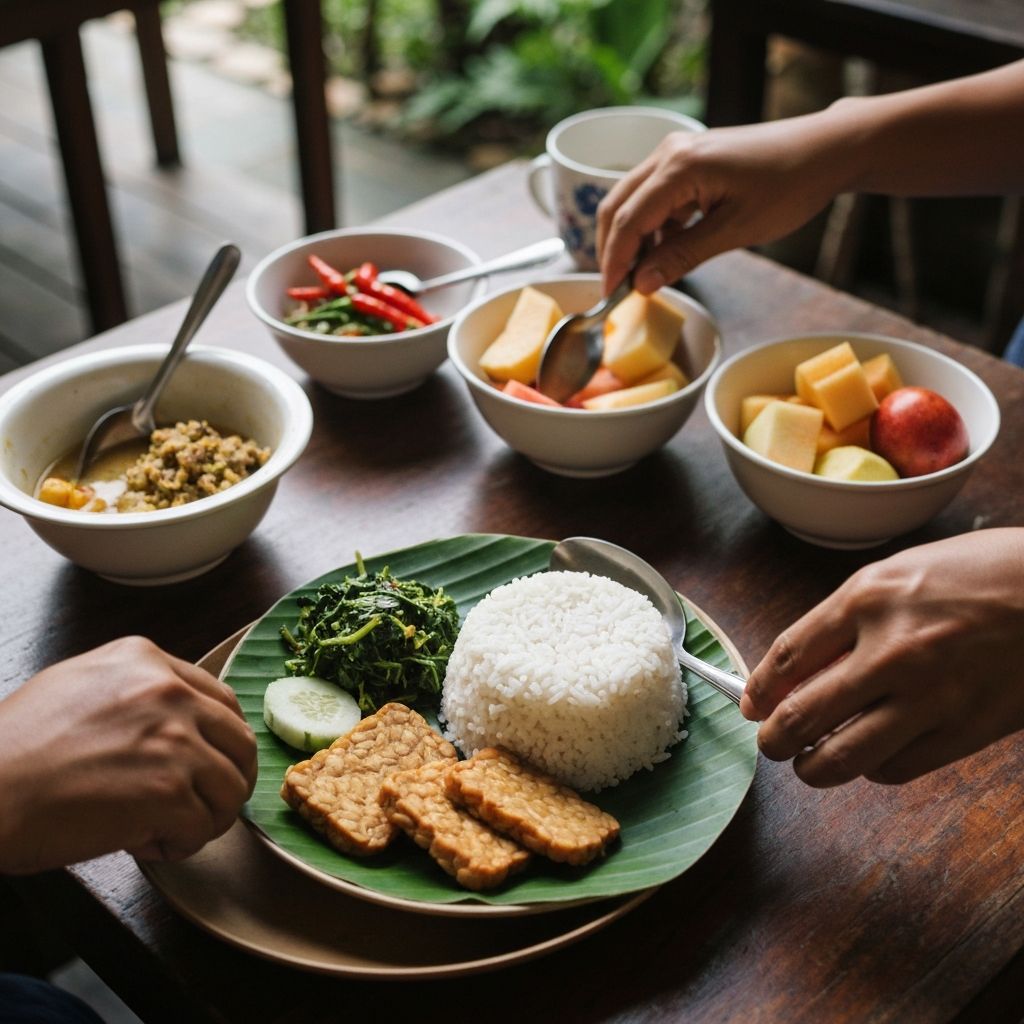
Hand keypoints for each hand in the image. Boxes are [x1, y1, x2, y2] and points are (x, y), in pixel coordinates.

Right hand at [0, 636, 257, 872]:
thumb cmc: (15, 751)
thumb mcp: (80, 687)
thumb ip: (136, 691)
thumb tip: (179, 719)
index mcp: (146, 661)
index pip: (222, 701)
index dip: (219, 742)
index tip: (206, 767)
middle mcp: (167, 691)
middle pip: (239, 743)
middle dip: (226, 781)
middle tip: (200, 808)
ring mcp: (172, 739)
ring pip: (231, 787)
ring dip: (207, 818)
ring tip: (169, 830)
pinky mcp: (167, 791)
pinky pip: (203, 826)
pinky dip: (181, 845)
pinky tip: (146, 844)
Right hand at [597, 114, 849, 295]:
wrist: (825, 150)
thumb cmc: (790, 185)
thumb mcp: (736, 230)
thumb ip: (683, 256)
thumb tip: (642, 284)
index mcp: (680, 167)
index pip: (627, 220)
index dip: (614, 262)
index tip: (610, 295)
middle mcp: (669, 153)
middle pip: (616, 206)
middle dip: (613, 250)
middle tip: (617, 289)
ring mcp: (676, 153)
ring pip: (632, 202)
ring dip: (633, 240)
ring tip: (645, 276)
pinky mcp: (687, 160)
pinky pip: (654, 197)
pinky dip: (653, 227)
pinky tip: (668, 252)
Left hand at [740, 529, 1023, 786]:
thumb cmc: (981, 572)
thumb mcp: (899, 574)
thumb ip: (847, 619)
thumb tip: (801, 670)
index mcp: (868, 597)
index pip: (788, 655)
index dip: (760, 688)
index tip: (751, 704)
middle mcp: (892, 648)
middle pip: (803, 714)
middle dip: (773, 739)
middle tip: (769, 743)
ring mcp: (930, 694)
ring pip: (843, 756)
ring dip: (813, 767)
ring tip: (807, 764)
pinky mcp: (966, 730)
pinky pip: (897, 768)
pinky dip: (871, 770)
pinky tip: (868, 758)